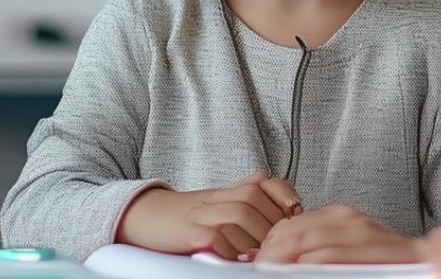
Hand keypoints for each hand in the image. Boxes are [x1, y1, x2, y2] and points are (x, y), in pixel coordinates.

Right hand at [117, 171, 301, 258]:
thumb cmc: (187, 220)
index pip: (263, 181)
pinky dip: (231, 249)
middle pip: (253, 198)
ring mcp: (202, 214)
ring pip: (239, 214)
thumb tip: (287, 216)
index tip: (293, 213)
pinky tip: (236, 258)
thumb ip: (247, 206)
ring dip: (254, 237)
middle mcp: (216, 198)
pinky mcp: (189, 232)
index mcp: (227, 192)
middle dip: (271, 223)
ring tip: (258, 254)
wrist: (146, 218)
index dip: (283, 195)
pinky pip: (216, 237)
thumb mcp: (220, 207)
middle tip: (276, 244)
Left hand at [257, 204, 422, 264]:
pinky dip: (310, 263)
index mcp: (339, 217)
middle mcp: (348, 219)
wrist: (427, 260)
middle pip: (295, 228)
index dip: (270, 241)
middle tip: (258, 266)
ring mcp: (361, 231)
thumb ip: (318, 251)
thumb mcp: (346, 249)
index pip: (292, 223)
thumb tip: (285, 261)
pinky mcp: (372, 247)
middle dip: (271, 250)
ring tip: (269, 270)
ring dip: (284, 257)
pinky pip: (332, 253)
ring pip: (309, 238)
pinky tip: (298, 269)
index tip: (257, 260)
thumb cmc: (384, 262)